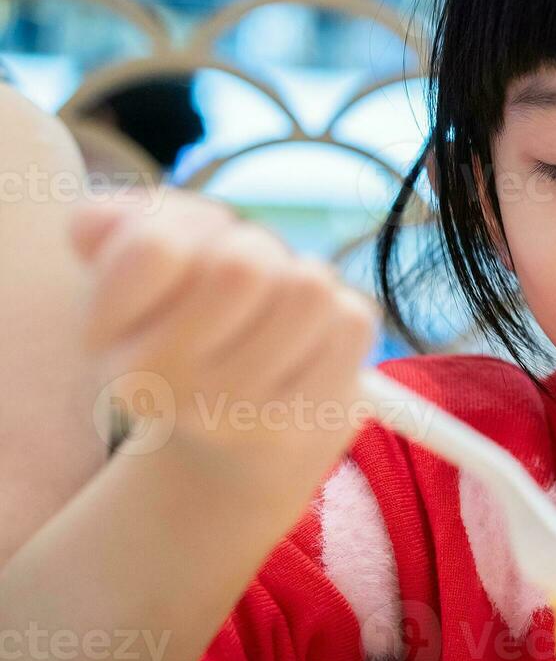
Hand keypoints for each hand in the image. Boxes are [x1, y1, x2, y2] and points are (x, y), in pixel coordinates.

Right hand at [70, 190, 379, 474]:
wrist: (239, 439)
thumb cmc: (189, 324)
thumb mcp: (141, 273)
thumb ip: (113, 227)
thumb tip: (96, 221)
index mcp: (108, 344)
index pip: (154, 250)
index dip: (189, 223)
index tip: (188, 252)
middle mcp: (169, 389)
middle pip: (245, 265)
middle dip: (257, 247)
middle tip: (247, 276)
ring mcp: (245, 413)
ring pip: (309, 288)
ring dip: (303, 279)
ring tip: (280, 309)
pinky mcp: (315, 416)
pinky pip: (352, 321)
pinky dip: (340, 315)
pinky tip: (310, 345)